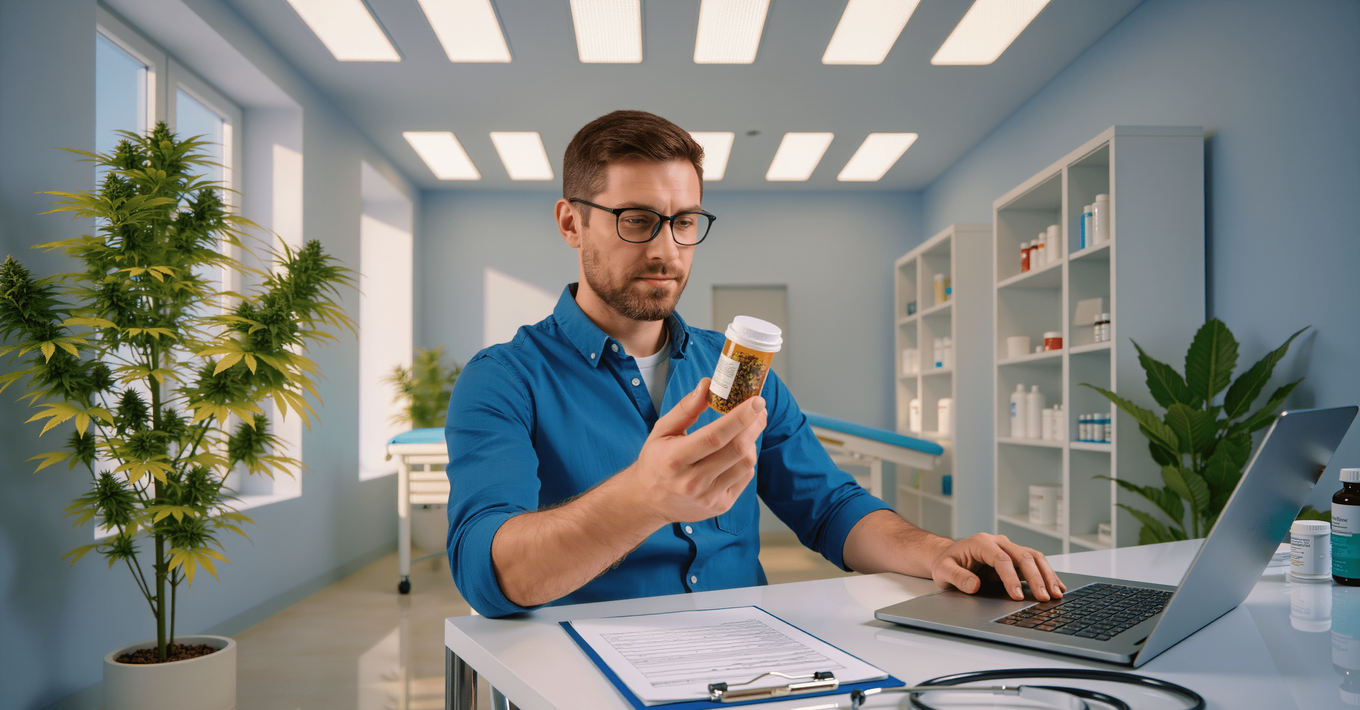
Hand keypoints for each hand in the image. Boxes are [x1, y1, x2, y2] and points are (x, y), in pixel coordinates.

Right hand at [625, 378, 766, 525]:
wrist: (648, 502)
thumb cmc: (656, 461)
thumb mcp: (661, 431)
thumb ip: (685, 408)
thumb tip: (707, 385)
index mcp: (675, 459)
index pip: (715, 437)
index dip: (739, 417)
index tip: (755, 401)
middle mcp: (693, 481)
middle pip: (737, 450)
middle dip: (754, 425)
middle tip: (759, 408)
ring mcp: (709, 497)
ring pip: (746, 464)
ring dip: (753, 440)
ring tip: (749, 427)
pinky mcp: (720, 506)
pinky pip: (745, 477)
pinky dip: (746, 459)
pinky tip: (738, 449)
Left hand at [931, 533, 1065, 601]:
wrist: (948, 556)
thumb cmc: (946, 563)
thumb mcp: (943, 570)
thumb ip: (957, 577)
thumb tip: (973, 585)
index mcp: (981, 542)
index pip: (1001, 559)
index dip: (1011, 578)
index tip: (1017, 596)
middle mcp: (998, 542)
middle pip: (1023, 556)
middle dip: (1036, 578)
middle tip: (1044, 597)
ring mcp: (1008, 548)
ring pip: (1033, 558)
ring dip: (1047, 575)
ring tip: (1056, 594)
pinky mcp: (1015, 557)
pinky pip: (1034, 563)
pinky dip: (1046, 574)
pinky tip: (1056, 586)